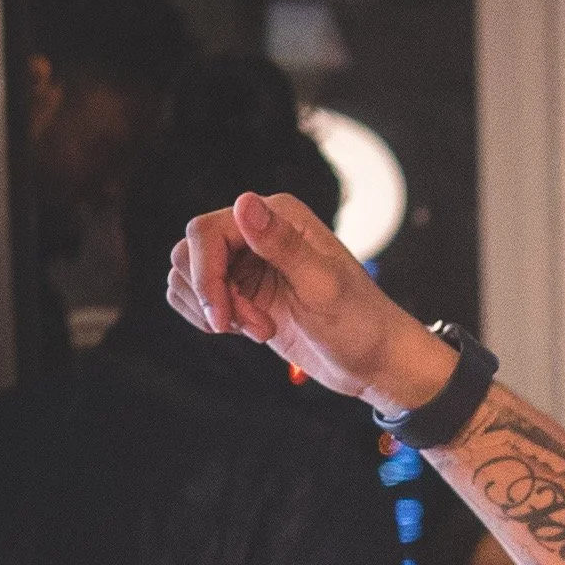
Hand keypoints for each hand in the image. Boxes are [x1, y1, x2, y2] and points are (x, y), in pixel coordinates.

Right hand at [166, 189, 457, 415]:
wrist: (376, 362)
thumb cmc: (361, 325)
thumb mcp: (323, 287)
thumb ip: (282, 246)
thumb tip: (244, 203)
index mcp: (278, 217)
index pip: (207, 231)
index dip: (205, 274)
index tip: (222, 318)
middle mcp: (257, 232)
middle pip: (190, 252)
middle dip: (210, 295)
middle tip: (254, 329)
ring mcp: (248, 263)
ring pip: (188, 275)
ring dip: (212, 310)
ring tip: (260, 331)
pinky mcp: (244, 293)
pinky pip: (197, 296)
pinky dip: (209, 318)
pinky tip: (248, 332)